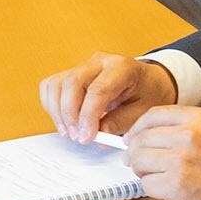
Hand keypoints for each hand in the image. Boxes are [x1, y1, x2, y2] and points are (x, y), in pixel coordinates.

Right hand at [39, 53, 177, 142]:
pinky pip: (51, 86)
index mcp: (122, 67)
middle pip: (72, 83)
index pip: (97, 90)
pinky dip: (51, 105)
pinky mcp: (71, 73)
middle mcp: (99, 62)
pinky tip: (64, 121)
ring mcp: (83, 66)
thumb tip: (98, 133)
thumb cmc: (148, 93)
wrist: (149, 82)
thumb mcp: (143, 111)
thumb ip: (120, 122)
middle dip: (70, 115)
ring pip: (57, 84)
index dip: (88, 116)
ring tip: (70, 133)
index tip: (86, 137)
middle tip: (78, 137)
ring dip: (58, 112)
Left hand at [121, 107, 200, 199]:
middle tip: (137, 162)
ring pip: (138, 160)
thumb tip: (150, 135)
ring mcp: (181, 160)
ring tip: (154, 177)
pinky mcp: (177, 186)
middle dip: (135, 152)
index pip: (151, 115)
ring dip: (142, 171)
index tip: (132, 138)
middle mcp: (188, 135)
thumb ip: (185, 128)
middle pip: (141, 138)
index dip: (137, 128)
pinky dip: (152, 189)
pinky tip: (166, 190)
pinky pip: (146, 184)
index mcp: (198, 118)